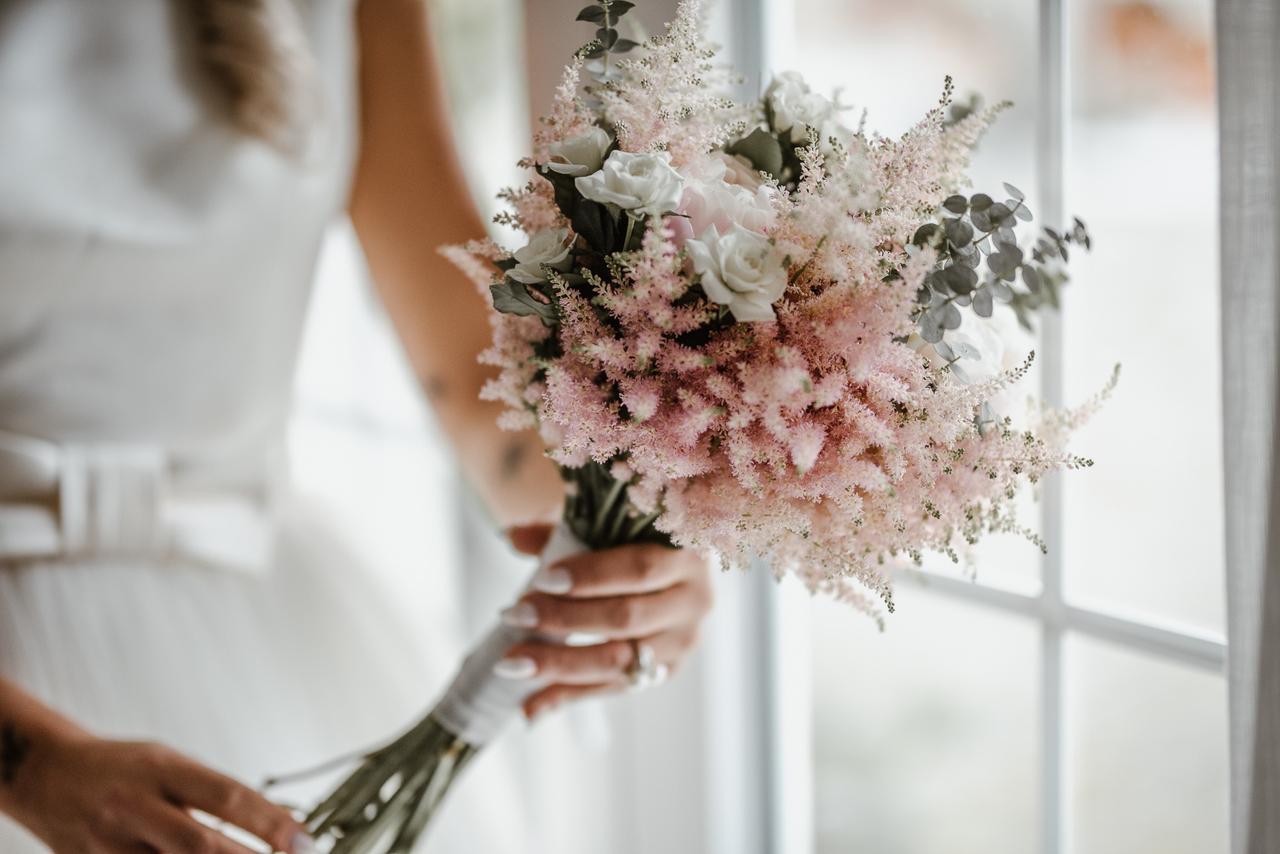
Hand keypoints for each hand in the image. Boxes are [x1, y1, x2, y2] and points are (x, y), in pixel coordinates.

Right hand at [6, 730, 311, 853]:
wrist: (49, 776)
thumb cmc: (121, 767)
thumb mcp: (171, 762)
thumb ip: (216, 793)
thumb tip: (277, 821)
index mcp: (161, 770)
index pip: (228, 797)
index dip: (271, 822)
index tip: (303, 839)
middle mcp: (135, 807)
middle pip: (201, 846)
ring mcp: (112, 845)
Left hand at [498, 524, 713, 719]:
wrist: (671, 568)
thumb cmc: (634, 541)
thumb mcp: (606, 528)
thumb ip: (563, 532)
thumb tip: (513, 536)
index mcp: (689, 554)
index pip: (639, 570)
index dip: (590, 577)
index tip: (542, 580)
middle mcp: (695, 601)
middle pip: (626, 618)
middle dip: (564, 619)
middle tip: (514, 615)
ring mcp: (684, 642)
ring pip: (620, 661)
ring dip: (560, 663)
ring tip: (512, 662)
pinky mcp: (667, 672)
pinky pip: (613, 688)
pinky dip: (568, 696)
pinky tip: (529, 705)